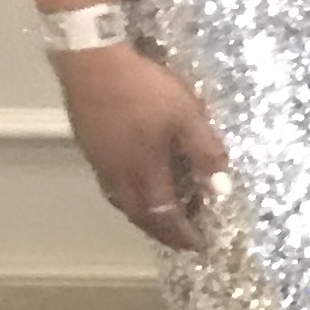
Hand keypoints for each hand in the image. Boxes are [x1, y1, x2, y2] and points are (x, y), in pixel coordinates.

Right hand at [59, 47, 227, 253]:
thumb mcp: (186, 116)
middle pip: (140, 215)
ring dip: (144, 216)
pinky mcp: (89, 146)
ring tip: (161, 218)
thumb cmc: (144, 90)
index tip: (199, 246)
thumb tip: (221, 188)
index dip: (183, 233)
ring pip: (122, 201)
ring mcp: (99, 162)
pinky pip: (111, 186)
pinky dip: (129, 197)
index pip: (165, 215)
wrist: (91, 63)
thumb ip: (204, 151)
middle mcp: (118, 175)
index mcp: (143, 171)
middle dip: (163, 232)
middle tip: (181, 240)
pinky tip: (136, 185)